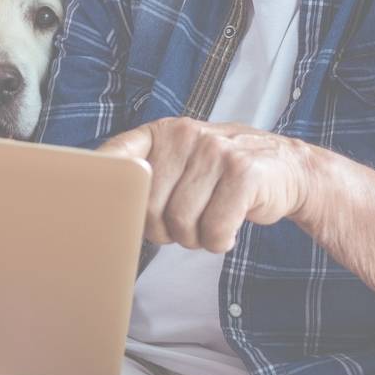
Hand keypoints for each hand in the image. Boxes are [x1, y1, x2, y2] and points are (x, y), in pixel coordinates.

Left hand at [97, 118, 318, 252]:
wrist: (287, 168)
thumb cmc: (222, 175)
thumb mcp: (184, 163)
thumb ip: (150, 177)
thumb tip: (107, 210)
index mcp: (164, 132)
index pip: (118, 155)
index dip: (102, 182)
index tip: (87, 203)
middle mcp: (186, 135)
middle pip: (150, 208)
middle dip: (165, 230)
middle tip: (186, 225)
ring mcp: (216, 151)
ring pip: (181, 224)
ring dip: (195, 238)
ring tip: (210, 222)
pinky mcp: (243, 172)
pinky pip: (213, 231)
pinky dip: (219, 241)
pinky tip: (229, 228)